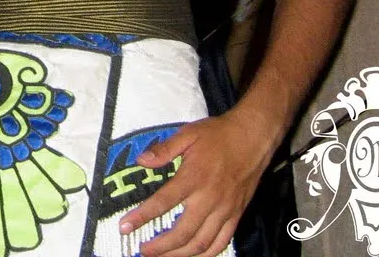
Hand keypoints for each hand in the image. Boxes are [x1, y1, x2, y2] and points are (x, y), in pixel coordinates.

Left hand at [123, 110, 274, 255]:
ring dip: (179, 255)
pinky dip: (206, 254)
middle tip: (142, 250)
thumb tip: (141, 161)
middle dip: (160, 247)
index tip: (125, 227)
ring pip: (201, 243)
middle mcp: (209, 198)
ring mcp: (224, 210)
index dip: (142, 217)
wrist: (253, 138)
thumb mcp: (188, 134)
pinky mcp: (236, 215)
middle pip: (182, 233)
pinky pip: (221, 242)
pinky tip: (192, 256)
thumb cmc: (219, 135)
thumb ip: (164, 150)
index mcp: (194, 177)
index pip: (163, 202)